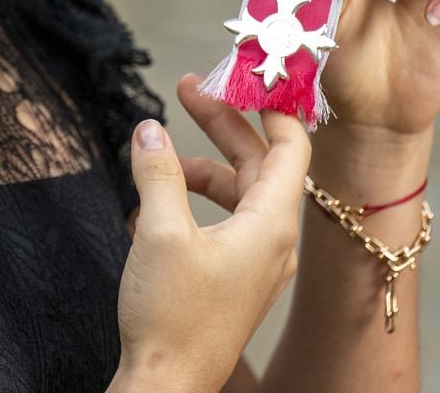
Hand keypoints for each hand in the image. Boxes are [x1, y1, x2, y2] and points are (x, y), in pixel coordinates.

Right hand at [114, 113, 309, 392]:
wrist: (166, 387)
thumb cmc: (171, 318)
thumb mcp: (158, 231)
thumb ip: (157, 171)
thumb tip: (148, 128)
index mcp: (270, 226)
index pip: (291, 149)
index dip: (271, 108)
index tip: (244, 77)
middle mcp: (272, 242)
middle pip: (257, 165)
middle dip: (222, 125)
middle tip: (189, 89)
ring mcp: (255, 265)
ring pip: (236, 195)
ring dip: (199, 167)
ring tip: (155, 158)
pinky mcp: (233, 281)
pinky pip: (223, 224)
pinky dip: (193, 203)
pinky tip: (153, 205)